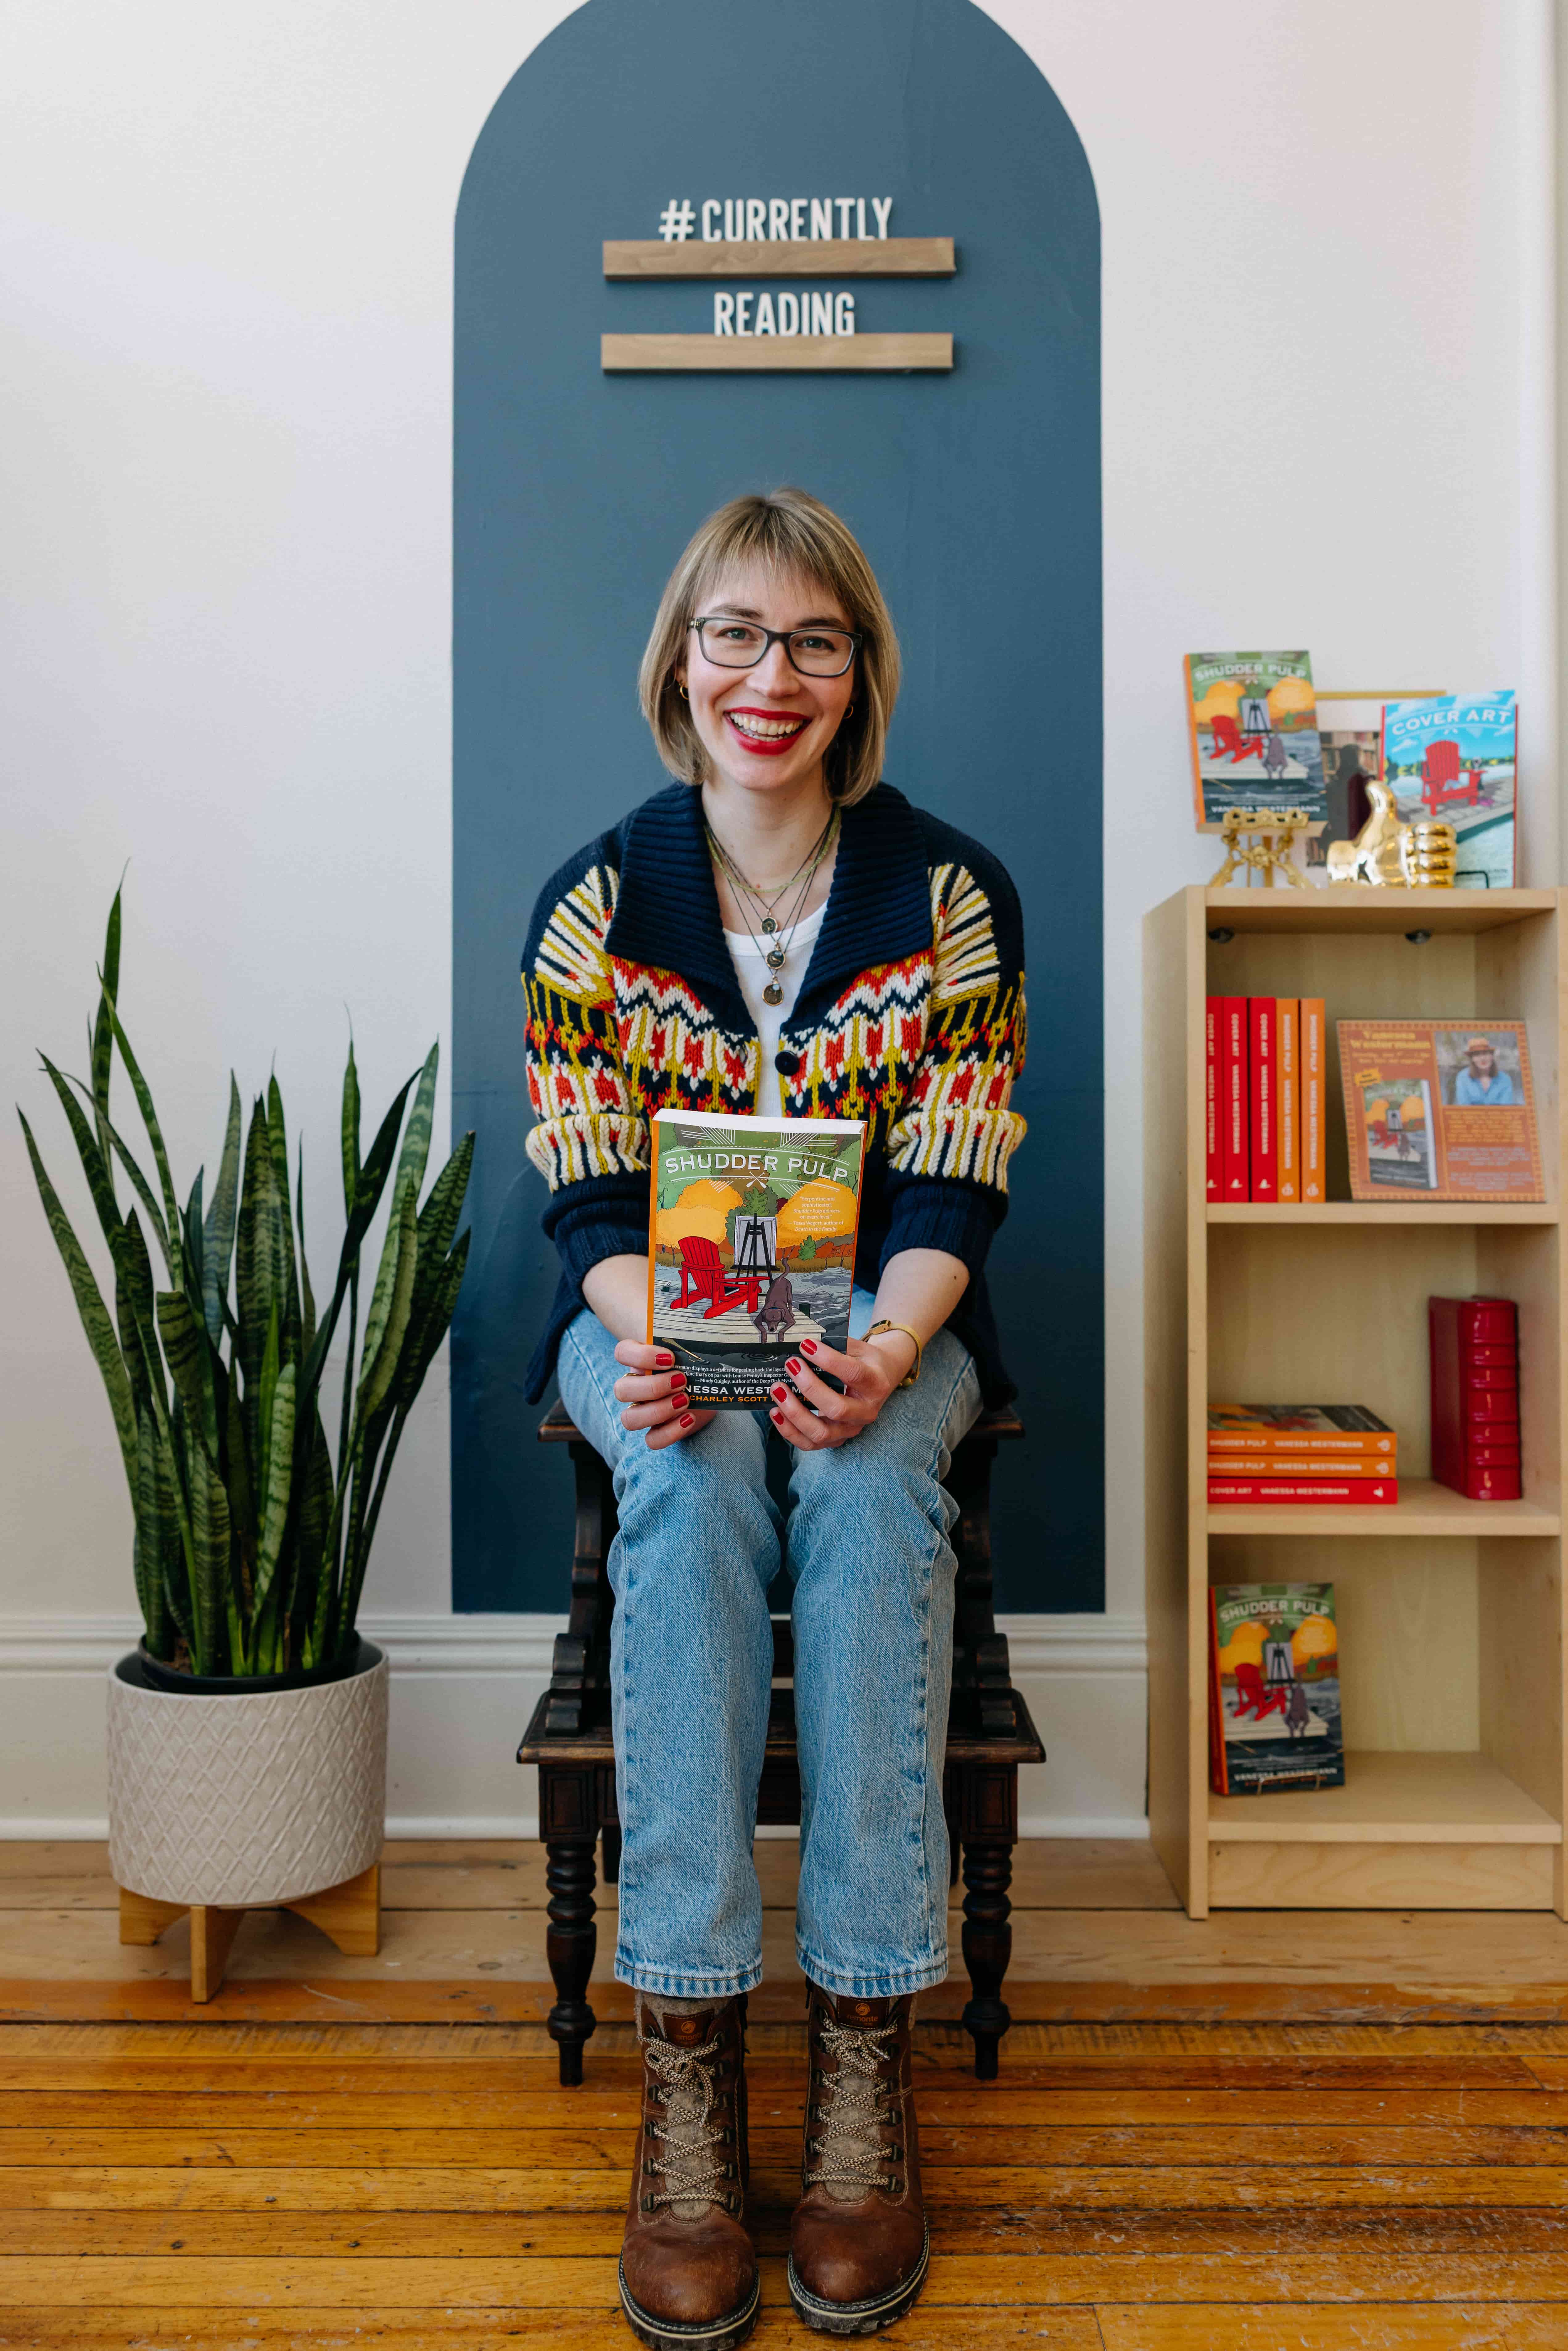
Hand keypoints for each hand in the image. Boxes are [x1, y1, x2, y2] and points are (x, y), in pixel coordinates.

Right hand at [613, 1341, 714, 1449]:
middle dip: (652, 1387)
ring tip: (685, 1400)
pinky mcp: (658, 1431)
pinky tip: (689, 1418)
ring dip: (657, 1411)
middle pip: (621, 1390)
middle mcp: (636, 1386)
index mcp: (640, 1361)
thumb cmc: (698, 1363)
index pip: (622, 1352)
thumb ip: (690, 1337)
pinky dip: (670, 1432)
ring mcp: (644, 1411)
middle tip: (681, 1381)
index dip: (640, 1355)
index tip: (669, 1357)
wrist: (711, 1388)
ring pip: (629, 1419)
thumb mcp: (694, 1348)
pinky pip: (651, 1440)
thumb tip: (712, 1321)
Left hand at [766, 1330, 916, 1451]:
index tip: (806, 1345)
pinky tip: (776, 1412)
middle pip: (836, 1408)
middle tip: (790, 1365)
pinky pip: (810, 1443)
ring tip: (777, 1389)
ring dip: (794, 1412)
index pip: (853, 1374)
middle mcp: (866, 1412)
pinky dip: (789, 1430)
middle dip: (809, 1387)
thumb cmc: (865, 1361)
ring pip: (821, 1432)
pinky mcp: (836, 1440)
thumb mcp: (858, 1348)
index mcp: (875, 1384)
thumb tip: (803, 1343)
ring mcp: (851, 1429)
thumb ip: (835, 1344)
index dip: (828, 1360)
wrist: (880, 1379)